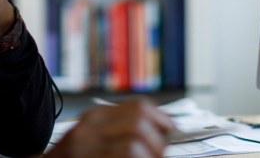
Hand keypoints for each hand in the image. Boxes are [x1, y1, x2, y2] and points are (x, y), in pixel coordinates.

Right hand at [45, 98, 175, 157]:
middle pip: (141, 121)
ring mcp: (87, 146)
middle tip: (157, 155)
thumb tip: (161, 132)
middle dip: (158, 141)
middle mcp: (90, 128)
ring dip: (150, 155)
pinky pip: (129, 155)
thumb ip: (120, 133)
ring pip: (136, 141)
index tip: (171, 130)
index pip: (139, 107)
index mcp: (95, 119)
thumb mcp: (93, 141)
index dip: (162, 119)